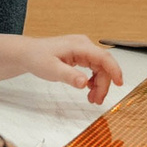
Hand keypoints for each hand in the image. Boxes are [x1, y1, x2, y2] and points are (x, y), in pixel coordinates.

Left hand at [7, 34, 123, 103]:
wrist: (27, 53)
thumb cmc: (37, 58)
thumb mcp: (51, 69)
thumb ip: (69, 76)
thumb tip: (85, 83)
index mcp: (79, 46)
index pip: (103, 57)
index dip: (114, 70)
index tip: (120, 84)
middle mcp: (84, 45)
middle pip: (103, 65)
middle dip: (103, 84)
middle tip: (97, 101)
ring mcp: (82, 50)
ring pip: (99, 68)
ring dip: (99, 84)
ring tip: (92, 99)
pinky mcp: (80, 55)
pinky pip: (93, 68)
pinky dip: (93, 80)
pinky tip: (89, 89)